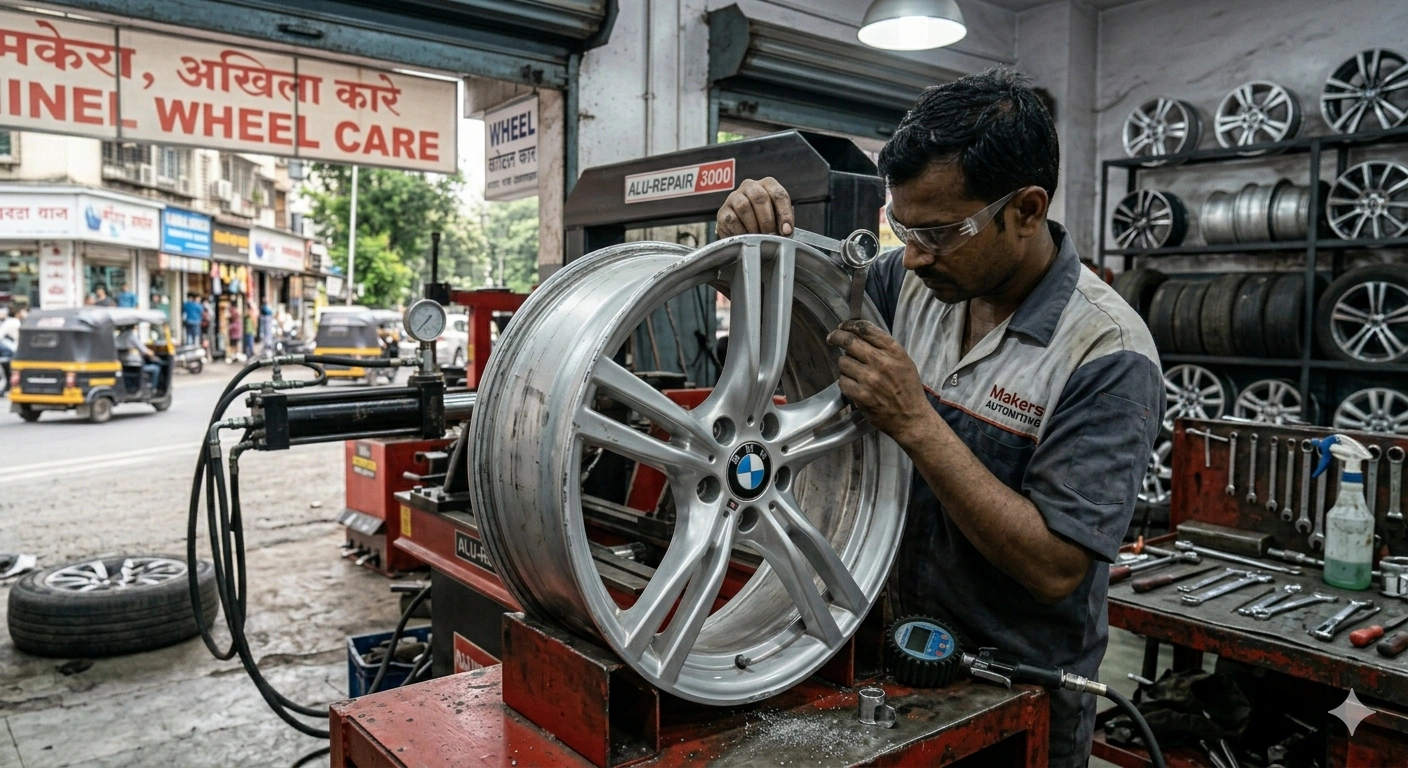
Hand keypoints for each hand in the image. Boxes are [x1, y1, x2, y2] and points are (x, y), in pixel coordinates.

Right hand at [716, 177, 793, 236]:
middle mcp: (750, 186)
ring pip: (744, 206)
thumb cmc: (763, 223)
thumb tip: (786, 230)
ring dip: (753, 225)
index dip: (784, 213)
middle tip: (770, 235)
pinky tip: (746, 237)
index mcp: (767, 185)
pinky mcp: (722, 211)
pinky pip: (732, 220)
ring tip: (757, 237)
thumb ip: (784, 221)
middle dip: (767, 220)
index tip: (786, 231)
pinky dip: (741, 231)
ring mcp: (734, 197)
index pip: (778, 194)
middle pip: (760, 197)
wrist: (740, 232)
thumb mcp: (777, 219)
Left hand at [826, 320, 931, 444]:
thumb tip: (858, 335)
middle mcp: (881, 362)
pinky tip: (854, 386)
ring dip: (845, 366)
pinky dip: (845, 383)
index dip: (850, 325)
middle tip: (832, 338)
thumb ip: (883, 348)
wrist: (912, 418)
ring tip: (854, 373)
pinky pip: (842, 382)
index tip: (843, 327)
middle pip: (850, 341)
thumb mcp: (903, 361)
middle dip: (837, 337)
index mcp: (894, 351)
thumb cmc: (908, 390)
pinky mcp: (861, 395)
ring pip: (843, 362)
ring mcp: (870, 379)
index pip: (866, 329)